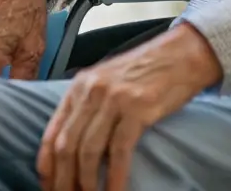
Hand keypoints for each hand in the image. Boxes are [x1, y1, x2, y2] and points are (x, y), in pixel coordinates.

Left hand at [36, 24, 221, 190]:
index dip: (47, 167)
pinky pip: (119, 151)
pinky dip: (115, 178)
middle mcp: (92, 91)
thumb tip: (72, 146)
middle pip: (66, 146)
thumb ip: (87, 106)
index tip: (49, 186)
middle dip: (63, 180)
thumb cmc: (146, 70)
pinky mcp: (138, 108)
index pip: (52, 134)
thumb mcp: (107, 81)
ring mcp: (114, 99)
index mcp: (80, 86)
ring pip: (88, 151)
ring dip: (87, 183)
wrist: (182, 53)